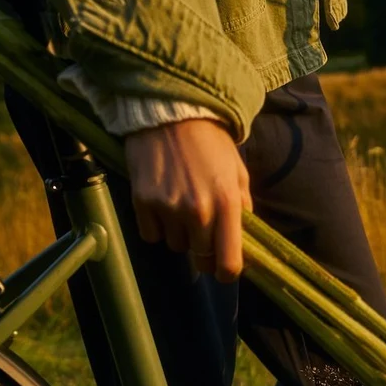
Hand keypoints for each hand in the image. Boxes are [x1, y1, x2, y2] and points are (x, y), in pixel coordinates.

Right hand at [124, 119, 252, 282]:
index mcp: (228, 204)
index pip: (229, 262)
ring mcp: (168, 207)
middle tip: (203, 233)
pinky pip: (151, 235)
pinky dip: (157, 226)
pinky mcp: (142, 202)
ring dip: (180, 235)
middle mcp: (198, 210)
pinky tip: (162, 203)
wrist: (171, 113)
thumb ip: (243, 209)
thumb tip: (244, 242)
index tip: (224, 270)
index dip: (227, 272)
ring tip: (182, 207)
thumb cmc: (211, 144)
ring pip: (175, 246)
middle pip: (201, 258)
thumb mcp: (238, 173)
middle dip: (204, 252)